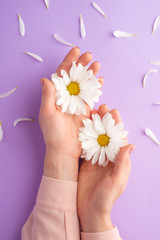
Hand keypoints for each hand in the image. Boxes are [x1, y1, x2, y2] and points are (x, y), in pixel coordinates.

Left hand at [39, 47, 102, 180]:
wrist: (65, 150)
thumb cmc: (53, 133)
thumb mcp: (47, 113)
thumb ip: (48, 96)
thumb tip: (45, 79)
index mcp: (56, 96)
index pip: (62, 75)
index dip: (68, 62)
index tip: (76, 51)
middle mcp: (66, 97)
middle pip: (75, 77)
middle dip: (82, 65)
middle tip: (89, 56)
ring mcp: (77, 103)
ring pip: (84, 84)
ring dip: (91, 74)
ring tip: (97, 65)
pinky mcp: (86, 110)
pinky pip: (91, 96)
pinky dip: (96, 88)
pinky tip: (100, 80)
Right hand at [77, 104, 134, 231]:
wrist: (89, 211)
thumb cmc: (105, 199)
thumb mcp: (116, 182)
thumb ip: (122, 164)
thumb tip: (130, 145)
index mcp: (118, 161)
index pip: (119, 139)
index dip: (116, 125)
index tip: (113, 111)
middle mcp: (109, 158)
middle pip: (108, 135)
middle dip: (105, 121)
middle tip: (101, 107)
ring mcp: (97, 159)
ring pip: (97, 138)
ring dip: (95, 125)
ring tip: (91, 113)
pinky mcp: (87, 162)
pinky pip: (87, 145)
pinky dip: (85, 135)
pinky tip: (82, 126)